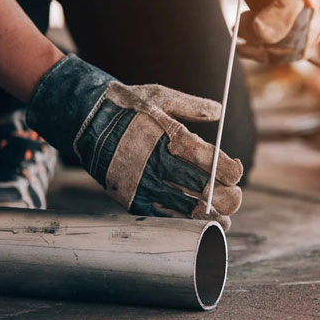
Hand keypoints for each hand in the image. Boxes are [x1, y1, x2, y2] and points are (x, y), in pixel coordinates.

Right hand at [27, 55, 242, 230]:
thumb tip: (219, 110)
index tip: (237, 172)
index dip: (232, 171)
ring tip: (224, 221)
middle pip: (205, 190)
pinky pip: (159, 215)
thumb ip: (191, 106)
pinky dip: (180, 221)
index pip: (214, 162)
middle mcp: (161, 162)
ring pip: (185, 208)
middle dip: (228, 198)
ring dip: (210, 217)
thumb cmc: (126, 104)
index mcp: (173, 136)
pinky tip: (193, 224)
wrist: (82, 117)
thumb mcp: (159, 96)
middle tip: (236, 199)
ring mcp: (143, 182)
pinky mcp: (128, 195)